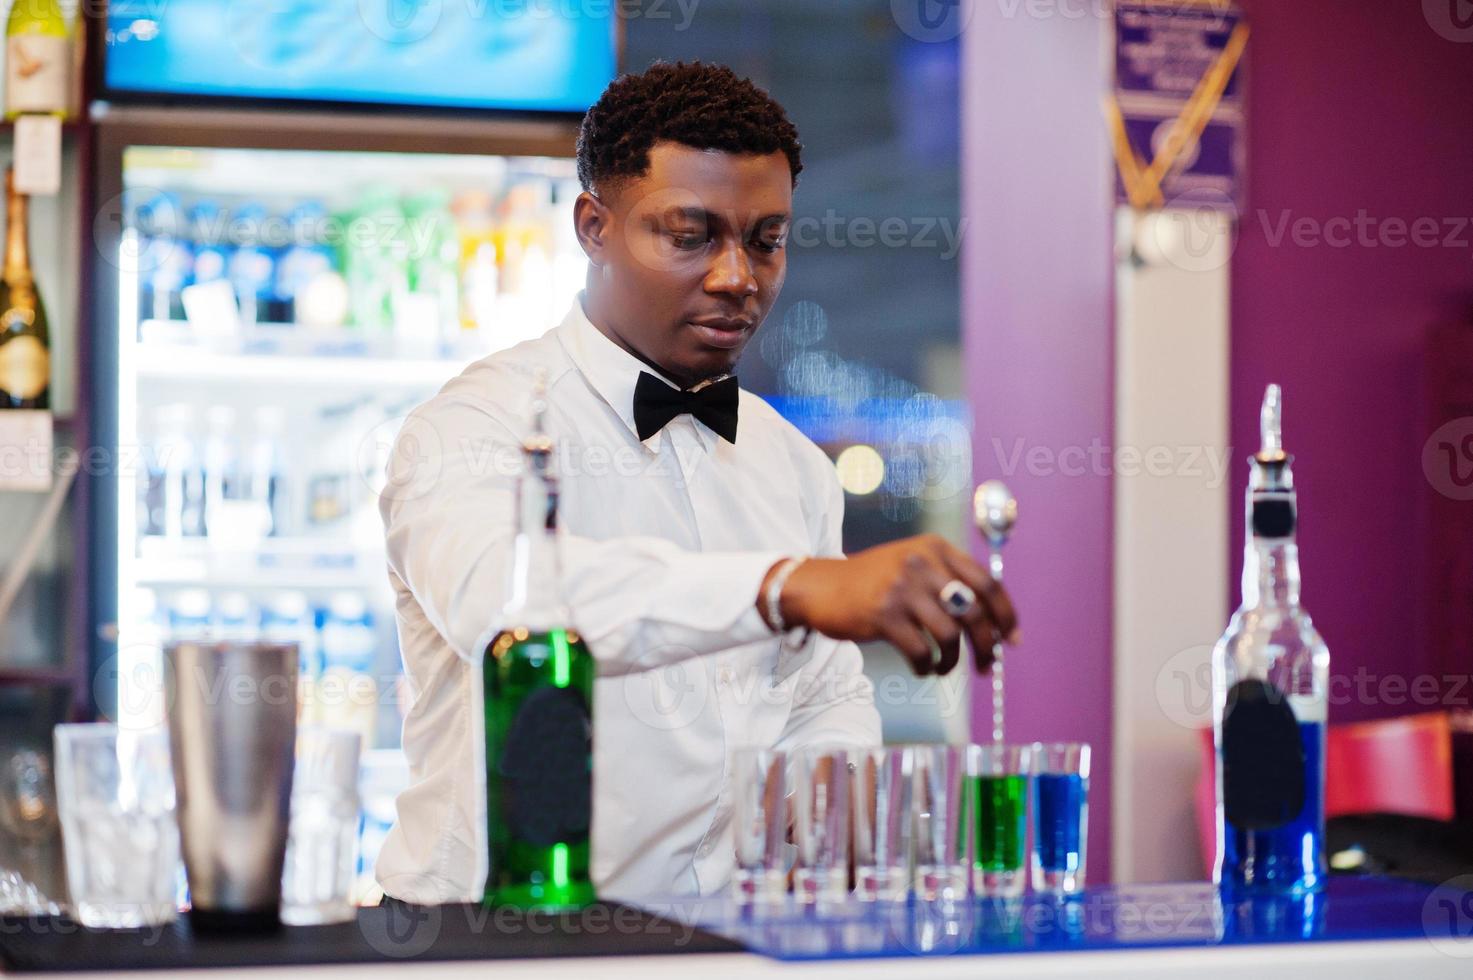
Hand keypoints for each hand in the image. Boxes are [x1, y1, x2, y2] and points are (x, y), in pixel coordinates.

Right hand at [764, 534, 1019, 675]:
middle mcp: (921, 563)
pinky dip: (927, 667)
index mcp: (935, 548)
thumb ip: (950, 583)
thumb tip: (995, 625)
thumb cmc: (873, 584)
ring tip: (944, 668)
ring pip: (949, 635)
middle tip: (986, 665)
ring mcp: (901, 588)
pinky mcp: (883, 615)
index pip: (987, 582)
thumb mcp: (913, 567)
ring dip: (952, 661)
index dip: (1006, 615)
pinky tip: (922, 668)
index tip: (1012, 640)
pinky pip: (921, 651)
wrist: (820, 587)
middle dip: (986, 645)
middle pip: (974, 611)